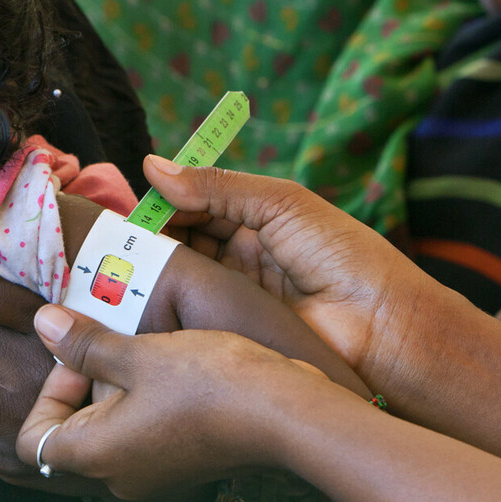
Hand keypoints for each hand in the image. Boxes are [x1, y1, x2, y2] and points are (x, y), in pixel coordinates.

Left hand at [14, 305, 313, 499]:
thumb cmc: (208, 384)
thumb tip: (42, 323)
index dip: (43, 396)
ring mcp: (150, 477)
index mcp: (95, 457)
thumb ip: (84, 344)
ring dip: (109, 396)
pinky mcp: (179, 467)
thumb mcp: (138, 354)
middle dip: (76, 391)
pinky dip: (137, 409)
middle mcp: (117, 478)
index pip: (31, 442)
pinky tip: (164, 372)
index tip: (76, 361)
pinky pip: (138, 441)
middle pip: (67, 439)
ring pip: (104, 437)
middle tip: (104, 351)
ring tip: (136, 355)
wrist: (284, 415)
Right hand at [136, 155, 442, 388]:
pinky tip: (138, 302)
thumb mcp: (281, 204)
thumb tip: (152, 166)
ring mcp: (235, 299)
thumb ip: (217, 185)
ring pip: (180, 278)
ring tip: (119, 268)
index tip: (131, 211)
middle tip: (117, 242)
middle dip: (151, 237)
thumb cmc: (344, 257)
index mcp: (257, 221)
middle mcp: (241, 259)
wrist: (383, 329)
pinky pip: (190, 318)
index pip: (196, 205)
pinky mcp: (231, 336)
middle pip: (182, 241)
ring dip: (153, 271)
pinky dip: (164, 308)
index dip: (165, 203)